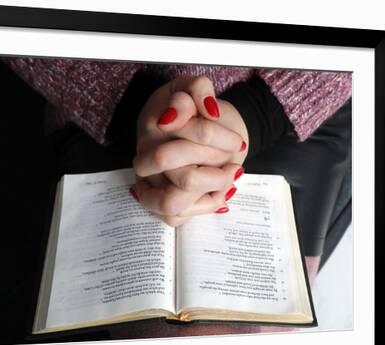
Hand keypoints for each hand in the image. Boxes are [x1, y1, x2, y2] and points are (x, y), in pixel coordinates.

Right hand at [132, 76, 248, 225]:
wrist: (180, 125)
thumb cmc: (189, 109)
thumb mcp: (191, 87)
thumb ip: (197, 89)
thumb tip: (209, 109)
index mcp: (154, 125)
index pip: (198, 136)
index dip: (222, 139)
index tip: (237, 141)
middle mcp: (147, 157)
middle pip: (186, 178)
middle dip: (218, 174)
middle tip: (234, 165)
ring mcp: (150, 181)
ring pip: (174, 203)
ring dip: (210, 193)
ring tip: (229, 179)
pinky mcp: (159, 199)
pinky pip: (174, 217)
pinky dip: (203, 208)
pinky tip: (219, 194)